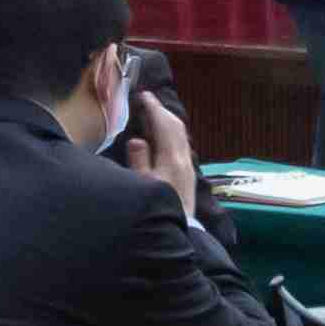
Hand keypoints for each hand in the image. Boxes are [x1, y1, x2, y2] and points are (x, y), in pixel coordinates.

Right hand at [130, 89, 199, 209]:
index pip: (163, 125)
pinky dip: (171, 131)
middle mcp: (183, 158)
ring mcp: (187, 165)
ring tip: (154, 113)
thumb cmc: (161, 207)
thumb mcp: (144, 186)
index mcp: (172, 158)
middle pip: (175, 125)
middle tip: (147, 100)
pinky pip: (181, 142)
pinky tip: (163, 136)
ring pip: (180, 133)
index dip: (153, 108)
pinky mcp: (188, 172)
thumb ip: (139, 161)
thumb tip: (136, 140)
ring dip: (167, 120)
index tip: (143, 95)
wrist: (183, 230)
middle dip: (161, 110)